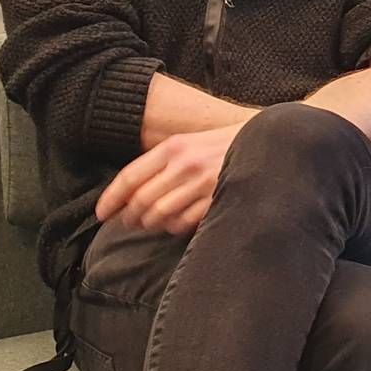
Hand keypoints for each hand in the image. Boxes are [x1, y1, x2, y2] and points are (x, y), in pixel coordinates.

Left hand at [95, 122, 243, 235]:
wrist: (269, 143)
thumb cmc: (225, 146)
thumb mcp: (191, 144)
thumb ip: (163, 162)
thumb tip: (131, 192)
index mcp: (174, 147)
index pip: (130, 177)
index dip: (111, 199)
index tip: (101, 214)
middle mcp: (186, 163)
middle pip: (142, 200)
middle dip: (131, 217)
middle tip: (130, 223)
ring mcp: (203, 182)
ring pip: (161, 214)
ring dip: (153, 224)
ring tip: (154, 224)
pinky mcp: (218, 198)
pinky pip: (184, 222)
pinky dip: (175, 227)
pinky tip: (177, 224)